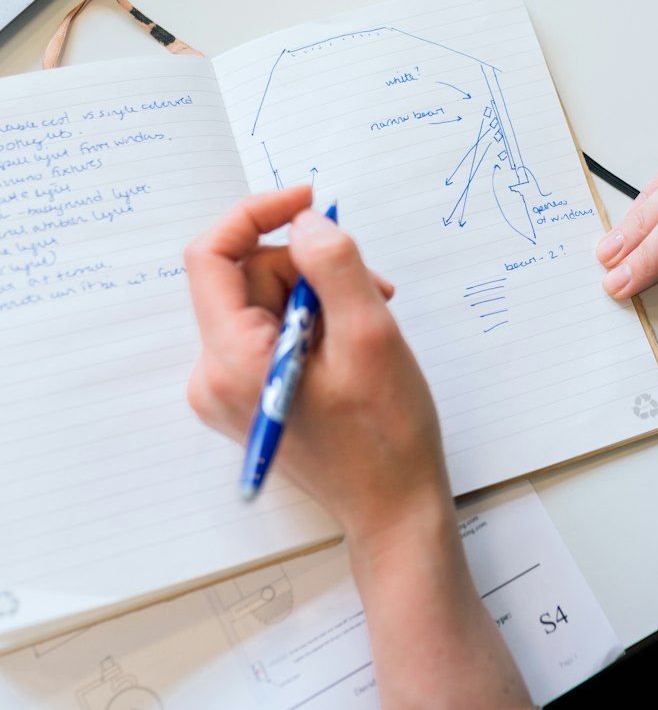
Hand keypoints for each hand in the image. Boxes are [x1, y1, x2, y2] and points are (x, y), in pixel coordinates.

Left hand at [185, 187, 452, 558]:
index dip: (257, 214)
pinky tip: (353, 343)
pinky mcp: (248, 393)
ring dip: (319, 295)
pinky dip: (314, 321)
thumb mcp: (370, 335)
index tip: (309, 201)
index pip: (211, 256)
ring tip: (370, 324)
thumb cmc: (385, 433)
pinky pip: (271, 329)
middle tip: (371, 289)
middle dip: (309, 268)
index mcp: (232, 360)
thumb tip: (306, 221)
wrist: (393, 507)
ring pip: (265, 300)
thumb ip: (334, 265)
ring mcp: (228, 388)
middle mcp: (213, 375)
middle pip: (247, 277)